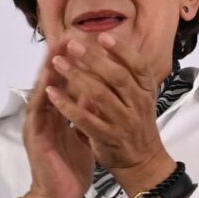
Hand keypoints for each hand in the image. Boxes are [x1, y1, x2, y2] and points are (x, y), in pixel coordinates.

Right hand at [15, 43, 93, 197]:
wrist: (60, 197)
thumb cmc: (71, 167)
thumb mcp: (84, 133)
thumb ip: (86, 112)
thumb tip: (98, 90)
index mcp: (60, 113)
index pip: (67, 82)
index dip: (75, 61)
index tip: (85, 39)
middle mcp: (47, 114)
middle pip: (53, 81)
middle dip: (60, 57)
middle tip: (68, 33)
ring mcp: (38, 124)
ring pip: (43, 91)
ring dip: (48, 70)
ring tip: (55, 49)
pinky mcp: (35, 137)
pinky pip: (39, 114)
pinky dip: (43, 97)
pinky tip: (47, 83)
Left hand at [44, 32, 168, 187]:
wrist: (143, 161)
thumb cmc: (136, 123)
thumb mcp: (139, 97)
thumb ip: (126, 74)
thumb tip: (107, 42)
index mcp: (146, 91)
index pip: (137, 65)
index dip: (121, 50)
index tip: (102, 36)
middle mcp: (138, 104)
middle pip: (116, 77)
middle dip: (93, 59)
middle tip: (72, 45)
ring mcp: (123, 122)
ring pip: (99, 95)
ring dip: (76, 77)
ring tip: (58, 63)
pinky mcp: (108, 138)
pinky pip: (85, 119)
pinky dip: (67, 105)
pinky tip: (52, 93)